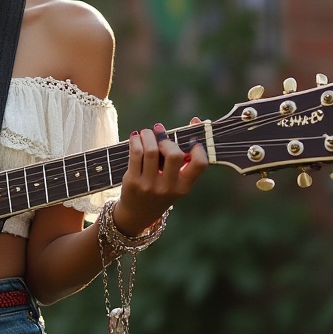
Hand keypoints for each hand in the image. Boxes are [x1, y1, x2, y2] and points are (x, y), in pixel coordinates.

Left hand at [113, 118, 207, 235]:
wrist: (137, 213)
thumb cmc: (161, 189)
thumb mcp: (176, 179)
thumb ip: (185, 155)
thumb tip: (196, 120)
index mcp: (184, 187)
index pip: (200, 164)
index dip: (198, 148)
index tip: (190, 140)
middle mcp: (168, 187)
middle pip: (174, 155)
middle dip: (167, 140)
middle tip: (160, 136)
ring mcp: (149, 185)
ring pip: (151, 151)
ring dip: (149, 135)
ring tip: (146, 132)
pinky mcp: (133, 181)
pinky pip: (136, 154)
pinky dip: (136, 141)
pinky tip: (136, 138)